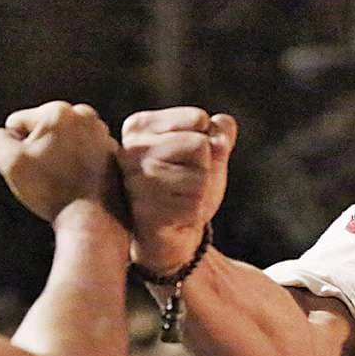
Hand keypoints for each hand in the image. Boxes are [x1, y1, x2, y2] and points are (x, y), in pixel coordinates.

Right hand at [0, 101, 121, 223]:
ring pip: (63, 140)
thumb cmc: (50, 189)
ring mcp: (101, 132)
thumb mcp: (9, 162)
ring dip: (58, 154)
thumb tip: (0, 134)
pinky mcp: (112, 150)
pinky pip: (82, 151)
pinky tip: (76, 179)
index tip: (31, 166)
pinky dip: (77, 162)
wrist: (90, 215)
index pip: (17, 123)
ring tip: (62, 177)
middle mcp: (84, 114)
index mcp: (57, 111)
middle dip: (39, 147)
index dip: (16, 147)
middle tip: (47, 172)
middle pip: (43, 129)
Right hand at [119, 107, 236, 271]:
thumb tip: (224, 123)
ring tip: (179, 197)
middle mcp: (131, 149)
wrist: (171, 236)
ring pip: (200, 172)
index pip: (199, 119)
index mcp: (140, 126)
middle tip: (183, 182)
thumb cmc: (186, 186)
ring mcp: (136, 179)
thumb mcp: (207, 153)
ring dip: (200, 188)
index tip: (186, 159)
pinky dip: (196, 208)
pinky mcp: (146, 207)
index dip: (207, 142)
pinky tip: (177, 214)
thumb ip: (219, 133)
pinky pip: (196, 198)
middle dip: (204, 166)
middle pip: (200, 145)